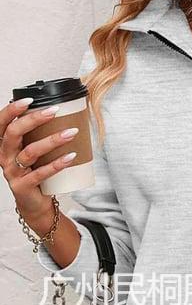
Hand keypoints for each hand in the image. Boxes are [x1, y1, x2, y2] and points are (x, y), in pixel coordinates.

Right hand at [0, 98, 77, 223]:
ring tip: (71, 133)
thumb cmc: (35, 174)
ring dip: (52, 140)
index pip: (2, 123)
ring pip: (30, 152)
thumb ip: (38, 137)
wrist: (34, 204)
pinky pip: (41, 173)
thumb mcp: (33, 153)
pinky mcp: (23, 186)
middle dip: (34, 119)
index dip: (12, 110)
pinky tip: (70, 156)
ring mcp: (12, 172)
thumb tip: (62, 115)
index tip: (30, 100)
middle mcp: (5, 157)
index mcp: (4, 145)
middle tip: (54, 111)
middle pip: (14, 133)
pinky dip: (57, 164)